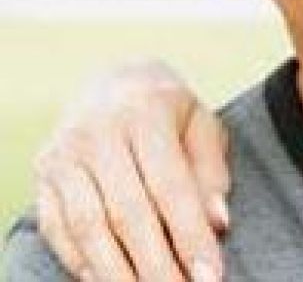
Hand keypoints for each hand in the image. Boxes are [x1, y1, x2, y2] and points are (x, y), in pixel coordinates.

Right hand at [33, 59, 227, 281]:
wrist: (111, 83)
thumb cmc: (168, 111)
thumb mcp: (201, 124)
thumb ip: (211, 172)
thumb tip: (218, 223)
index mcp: (145, 111)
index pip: (170, 185)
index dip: (190, 235)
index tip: (211, 274)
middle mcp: (98, 131)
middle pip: (128, 213)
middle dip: (157, 264)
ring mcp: (64, 154)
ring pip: (89, 227)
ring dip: (119, 272)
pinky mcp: (43, 176)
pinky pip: (59, 229)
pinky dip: (83, 262)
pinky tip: (111, 280)